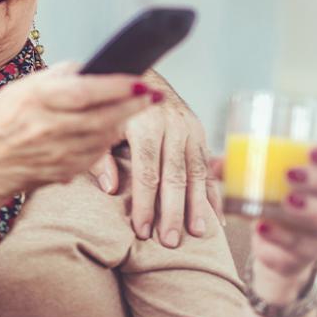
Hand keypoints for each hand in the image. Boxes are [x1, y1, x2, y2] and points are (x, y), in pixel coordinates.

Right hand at [0, 62, 159, 198]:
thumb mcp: (20, 89)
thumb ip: (56, 78)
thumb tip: (89, 67)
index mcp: (36, 101)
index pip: (84, 92)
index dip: (115, 87)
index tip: (139, 79)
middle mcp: (48, 128)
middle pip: (103, 117)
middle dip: (133, 106)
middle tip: (154, 95)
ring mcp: (57, 154)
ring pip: (104, 137)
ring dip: (124, 122)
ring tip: (138, 106)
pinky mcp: (63, 172)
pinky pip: (95, 154)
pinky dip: (108, 140)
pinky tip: (113, 128)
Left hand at [90, 71, 222, 246]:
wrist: (140, 74)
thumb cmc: (113, 108)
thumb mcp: (100, 127)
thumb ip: (100, 157)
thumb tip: (110, 189)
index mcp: (145, 125)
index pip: (147, 172)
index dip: (145, 203)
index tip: (142, 230)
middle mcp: (172, 127)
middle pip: (174, 177)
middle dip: (172, 212)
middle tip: (170, 241)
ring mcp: (190, 130)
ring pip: (196, 173)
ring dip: (198, 206)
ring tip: (198, 234)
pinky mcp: (200, 133)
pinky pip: (208, 167)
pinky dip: (213, 194)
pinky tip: (216, 218)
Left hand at [248, 143, 316, 299]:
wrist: (274, 239)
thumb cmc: (271, 194)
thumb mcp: (260, 177)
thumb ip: (238, 167)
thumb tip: (214, 164)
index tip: (312, 151)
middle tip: (290, 175)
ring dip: (310, 211)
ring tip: (285, 203)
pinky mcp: (309, 254)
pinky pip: (301, 250)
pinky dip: (281, 239)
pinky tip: (263, 228)